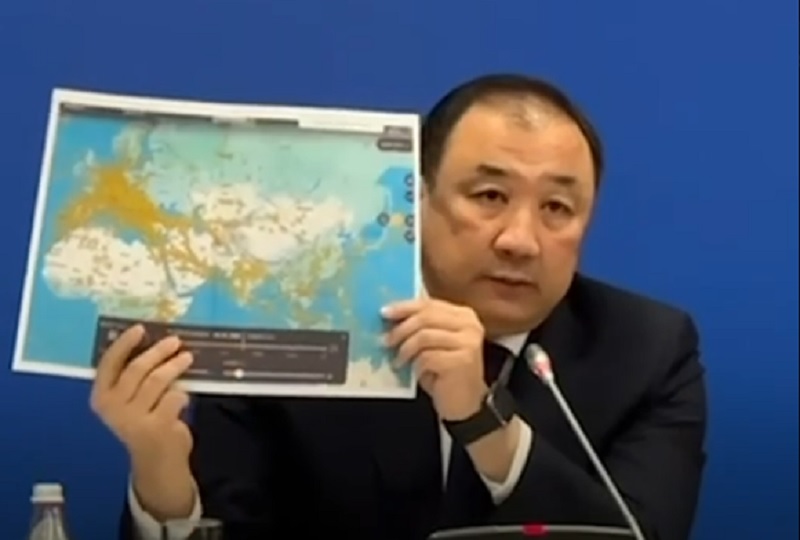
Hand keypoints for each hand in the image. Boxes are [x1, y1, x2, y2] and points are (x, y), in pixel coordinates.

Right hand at [89, 324, 193, 467]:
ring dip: (174, 366)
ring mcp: (133, 419)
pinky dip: (182, 393)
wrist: (156, 461)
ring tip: (187, 358)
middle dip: (158, 352)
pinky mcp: (156, 428)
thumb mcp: (131, 400)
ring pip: (157, 381)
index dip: (124, 344)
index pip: (108, 363)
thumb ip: (136, 377)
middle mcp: (112, 408)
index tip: (141, 328)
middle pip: (137, 369)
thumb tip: (157, 342)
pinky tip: (183, 396)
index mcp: (101, 397)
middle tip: (175, 341)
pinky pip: (174, 397)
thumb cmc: (144, 422)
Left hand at [383, 298, 487, 420]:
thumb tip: (390, 314)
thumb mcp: (432, 344)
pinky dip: (415, 365)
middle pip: (426, 317)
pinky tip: (414, 372)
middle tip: (386, 341)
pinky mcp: (462, 361)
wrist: (464, 404)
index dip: (404, 307)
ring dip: (405, 349)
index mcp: (463, 315)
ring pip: (424, 336)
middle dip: (401, 329)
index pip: (429, 304)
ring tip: (398, 360)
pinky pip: (427, 357)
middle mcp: (470, 325)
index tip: (384, 313)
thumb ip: (421, 326)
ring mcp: (468, 343)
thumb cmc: (444, 372)